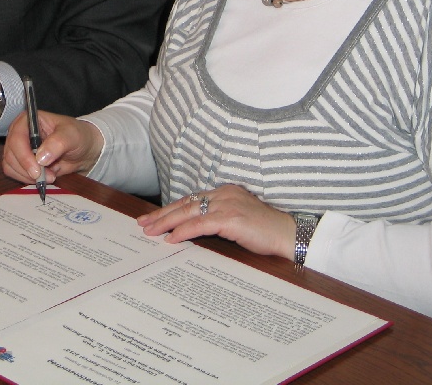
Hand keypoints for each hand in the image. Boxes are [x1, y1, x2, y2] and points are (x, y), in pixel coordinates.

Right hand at [2, 111, 103, 185]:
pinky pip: (14, 173)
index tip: (37, 170)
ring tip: (49, 176)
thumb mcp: (71, 135)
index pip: (17, 138)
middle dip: (28, 169)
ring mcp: (18, 148)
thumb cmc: (77, 136)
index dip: (24, 156)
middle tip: (48, 176)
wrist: (82, 150)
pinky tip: (42, 178)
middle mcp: (18, 132)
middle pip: (11, 154)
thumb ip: (58, 143)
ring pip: (10, 166)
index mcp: (28, 120)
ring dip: (28, 176)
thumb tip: (41, 158)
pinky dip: (26, 179)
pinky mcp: (19, 161)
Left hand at [137, 184, 296, 259]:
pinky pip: (200, 224)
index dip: (171, 208)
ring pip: (188, 212)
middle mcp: (224, 193)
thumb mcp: (238, 221)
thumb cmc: (265, 232)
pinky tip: (171, 239)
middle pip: (185, 203)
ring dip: (166, 222)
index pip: (191, 199)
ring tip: (150, 232)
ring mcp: (228, 204)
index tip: (153, 217)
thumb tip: (192, 230)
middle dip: (162, 214)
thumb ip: (218, 220)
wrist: (288, 235)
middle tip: (143, 224)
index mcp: (225, 192)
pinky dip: (183, 231)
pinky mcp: (231, 218)